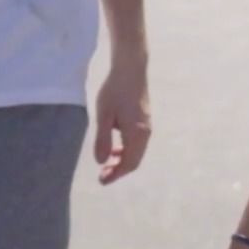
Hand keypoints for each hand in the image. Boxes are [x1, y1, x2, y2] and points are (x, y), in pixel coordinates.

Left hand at [93, 60, 150, 184]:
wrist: (130, 69)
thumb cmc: (114, 90)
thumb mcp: (103, 115)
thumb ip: (103, 140)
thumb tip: (101, 162)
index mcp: (136, 134)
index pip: (129, 163)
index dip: (115, 174)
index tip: (101, 180)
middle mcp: (145, 133)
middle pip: (135, 161)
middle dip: (119, 170)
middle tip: (102, 175)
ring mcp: (147, 126)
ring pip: (137, 152)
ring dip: (122, 160)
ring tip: (106, 162)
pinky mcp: (144, 120)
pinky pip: (137, 143)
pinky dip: (126, 150)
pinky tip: (114, 147)